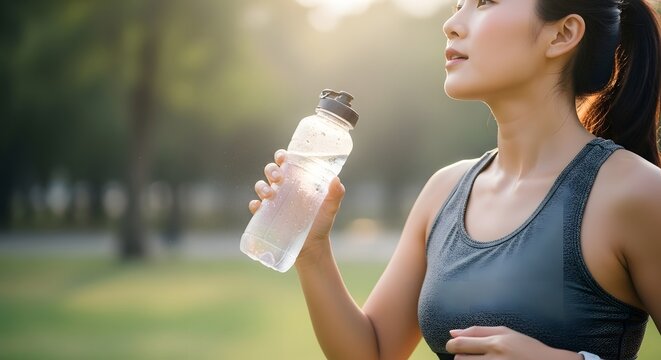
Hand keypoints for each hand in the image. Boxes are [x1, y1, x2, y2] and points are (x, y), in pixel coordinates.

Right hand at [249, 149, 345, 264]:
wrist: (312, 247)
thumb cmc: (321, 223)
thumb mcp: (330, 209)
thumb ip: (335, 195)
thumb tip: (337, 180)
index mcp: (296, 181)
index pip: (286, 163)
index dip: (281, 156)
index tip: (283, 157)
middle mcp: (283, 189)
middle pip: (270, 171)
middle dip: (271, 170)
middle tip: (278, 178)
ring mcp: (273, 202)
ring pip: (260, 187)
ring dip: (261, 187)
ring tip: (269, 195)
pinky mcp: (266, 217)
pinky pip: (255, 207)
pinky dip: (254, 205)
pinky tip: (258, 206)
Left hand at [445, 326, 582, 359]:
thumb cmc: (527, 348)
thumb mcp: (505, 332)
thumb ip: (478, 331)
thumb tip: (453, 332)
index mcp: (496, 343)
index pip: (460, 344)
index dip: (451, 345)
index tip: (454, 346)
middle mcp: (495, 359)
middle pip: (460, 359)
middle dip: (459, 356)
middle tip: (468, 355)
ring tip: (480, 359)